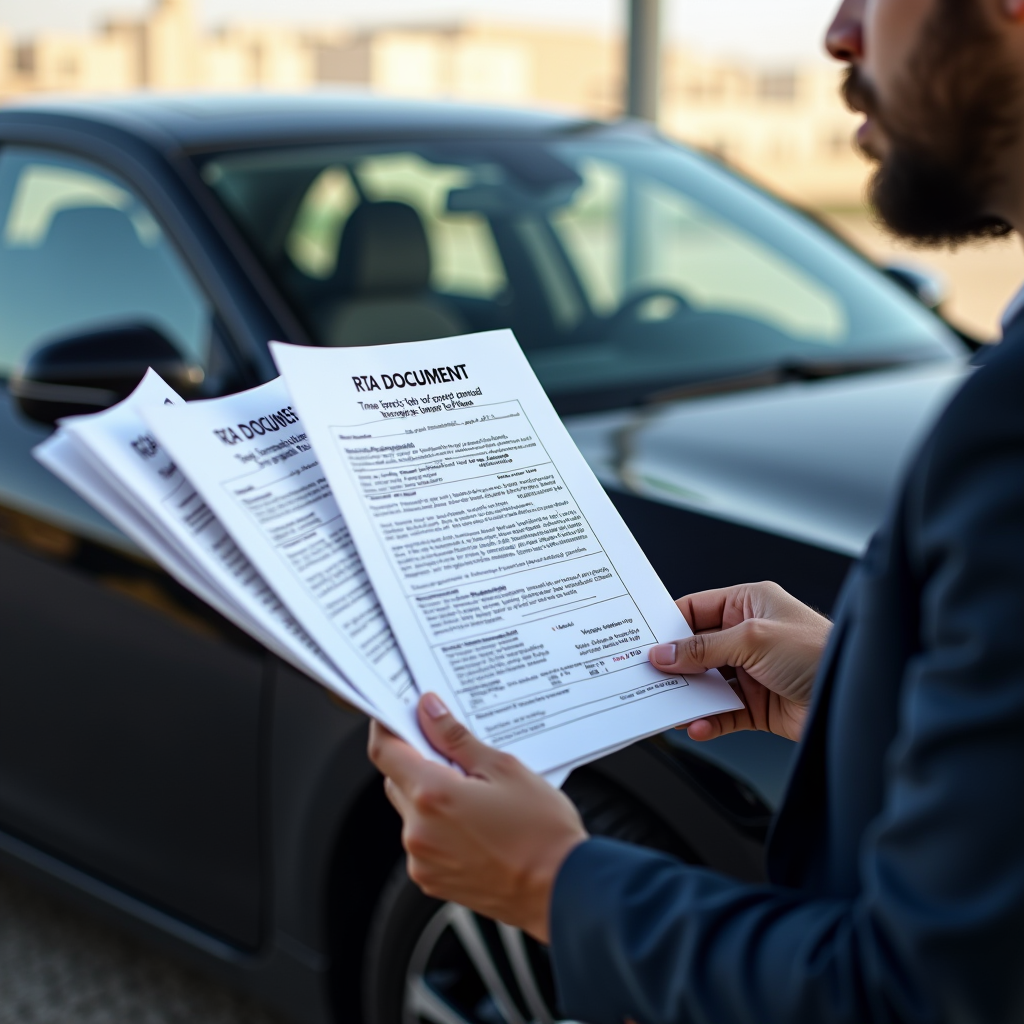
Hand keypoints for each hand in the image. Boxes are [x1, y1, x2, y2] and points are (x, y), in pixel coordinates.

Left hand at [367, 693, 587, 942]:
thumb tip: (430, 712)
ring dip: (431, 795)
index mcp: (432, 796)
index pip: (385, 751)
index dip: (387, 727)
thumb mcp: (504, 768)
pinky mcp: (432, 881)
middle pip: (397, 780)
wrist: (561, 890)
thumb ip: (457, 738)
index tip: (398, 714)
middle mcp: (418, 831)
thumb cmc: (542, 833)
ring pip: (411, 811)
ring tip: (477, 794)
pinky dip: (439, 825)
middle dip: (418, 761)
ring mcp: (423, 861)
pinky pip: (423, 840)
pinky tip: (476, 821)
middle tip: (455, 753)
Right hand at [649, 581, 830, 742]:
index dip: (669, 625)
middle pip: (696, 649)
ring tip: (666, 704)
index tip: (643, 640)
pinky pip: (721, 712)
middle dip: (674, 664)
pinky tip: (696, 724)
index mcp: (749, 603)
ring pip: (705, 683)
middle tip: (646, 674)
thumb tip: (664, 653)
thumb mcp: (752, 639)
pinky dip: (706, 720)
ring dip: (687, 695)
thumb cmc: (818, 652)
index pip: (696, 610)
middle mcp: (749, 635)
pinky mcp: (757, 704)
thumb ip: (703, 648)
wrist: (851, 698)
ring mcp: (752, 671)